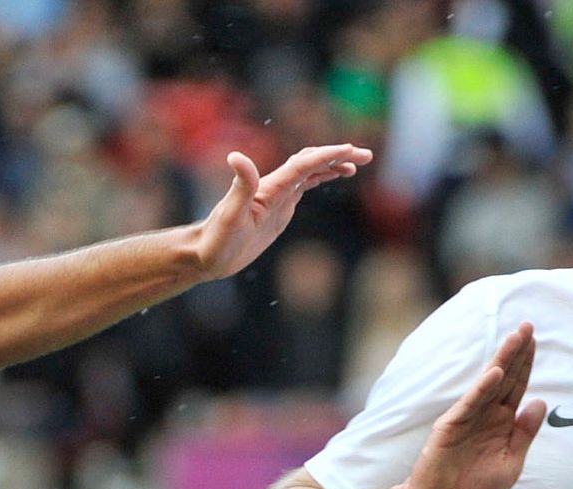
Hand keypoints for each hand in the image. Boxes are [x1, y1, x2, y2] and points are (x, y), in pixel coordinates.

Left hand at [186, 144, 369, 281]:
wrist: (206, 254)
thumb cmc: (216, 241)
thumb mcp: (229, 217)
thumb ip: (239, 187)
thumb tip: (235, 156)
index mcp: (269, 188)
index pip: (303, 165)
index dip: (327, 156)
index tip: (351, 150)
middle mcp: (275, 187)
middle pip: (311, 163)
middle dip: (338, 155)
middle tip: (366, 155)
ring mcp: (278, 196)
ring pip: (310, 172)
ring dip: (333, 164)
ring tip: (358, 164)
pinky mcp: (279, 208)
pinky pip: (304, 186)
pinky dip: (321, 177)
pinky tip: (333, 176)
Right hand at [401, 324, 546, 488]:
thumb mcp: (511, 463)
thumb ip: (525, 434)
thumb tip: (541, 403)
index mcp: (502, 422)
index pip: (517, 387)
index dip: (526, 364)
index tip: (535, 340)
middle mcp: (485, 415)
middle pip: (505, 378)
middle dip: (517, 352)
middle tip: (528, 326)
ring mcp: (467, 418)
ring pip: (488, 384)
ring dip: (502, 361)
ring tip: (515, 338)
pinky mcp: (451, 427)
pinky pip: (469, 404)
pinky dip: (482, 389)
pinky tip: (495, 373)